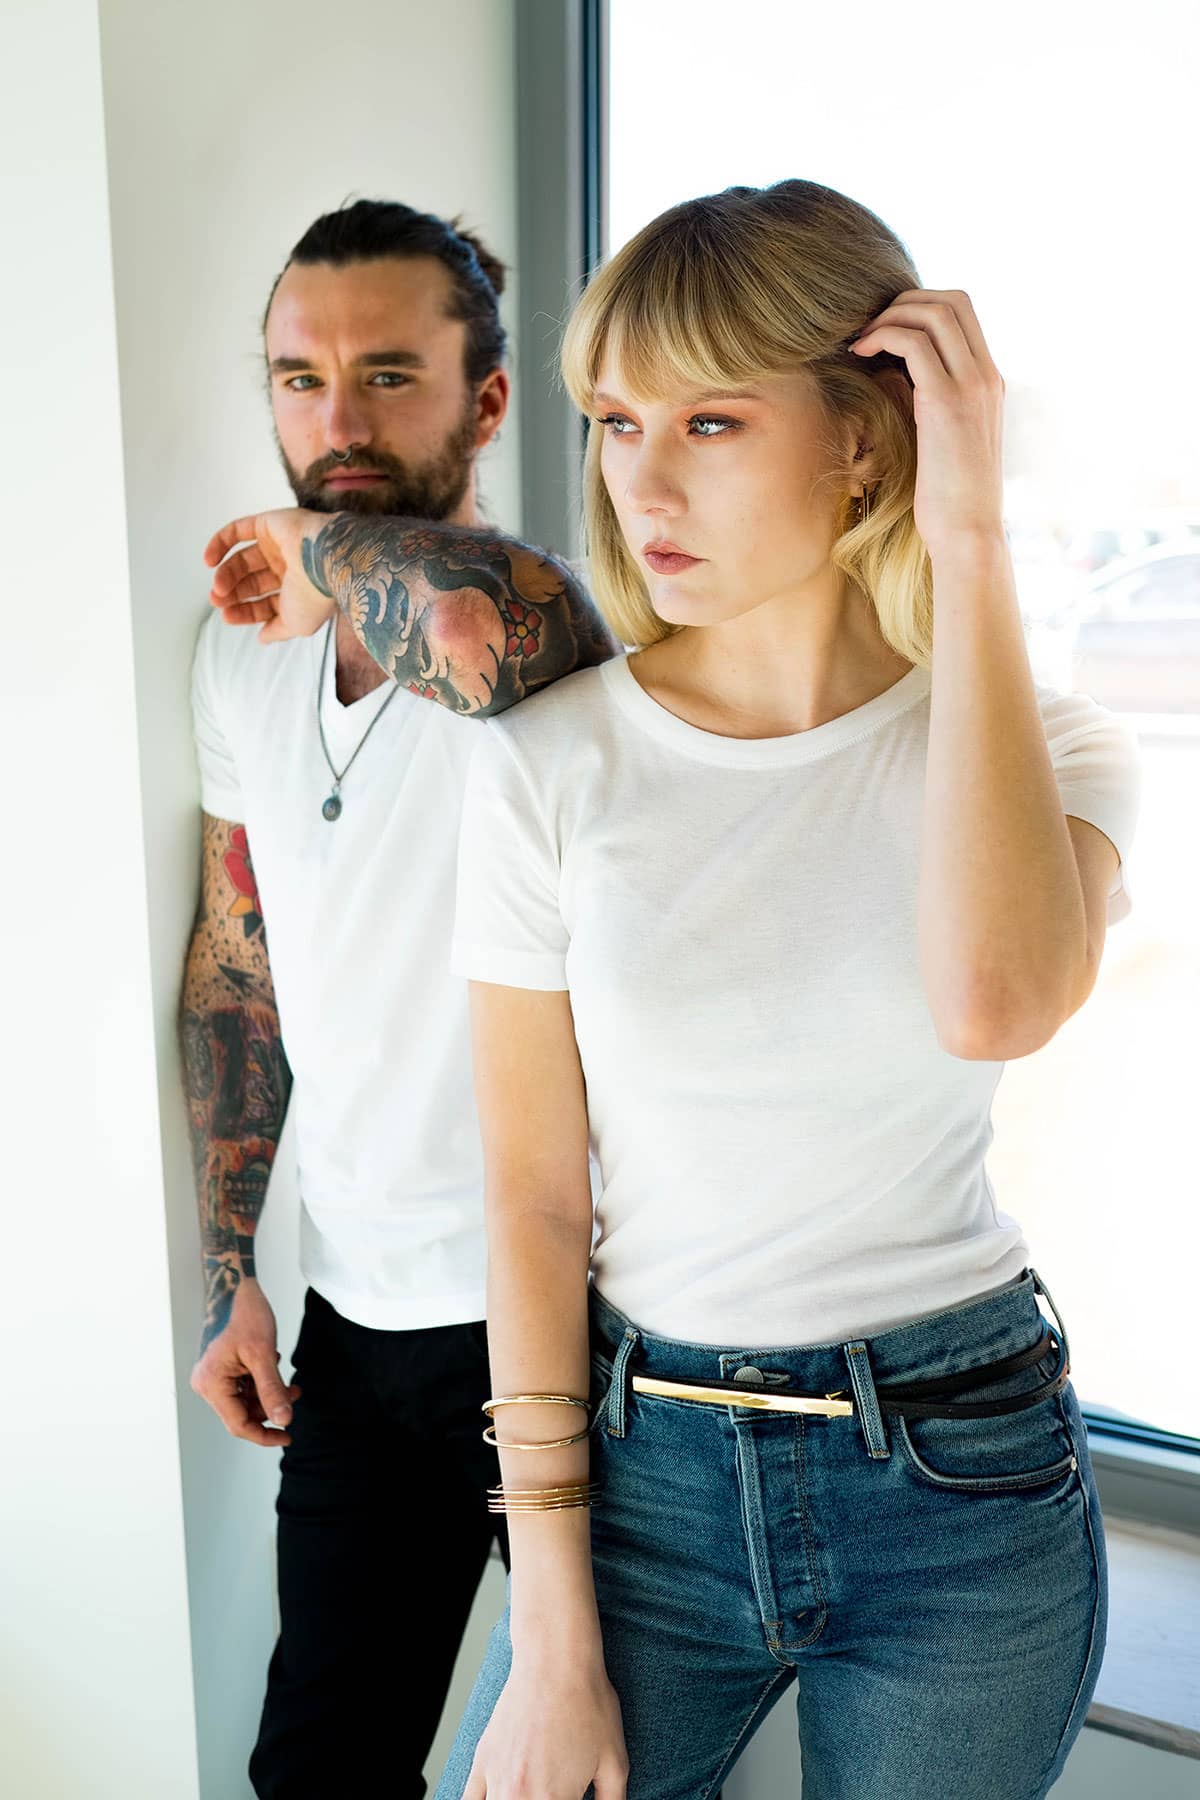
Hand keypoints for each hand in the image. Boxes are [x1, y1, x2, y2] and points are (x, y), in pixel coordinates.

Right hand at [189, 1279, 299, 1447]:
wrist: (236, 1287)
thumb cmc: (245, 1315)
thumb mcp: (263, 1354)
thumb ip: (272, 1390)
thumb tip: (284, 1421)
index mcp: (212, 1384)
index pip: (238, 1424)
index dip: (264, 1435)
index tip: (288, 1436)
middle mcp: (207, 1384)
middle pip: (242, 1413)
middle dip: (271, 1408)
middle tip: (295, 1394)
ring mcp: (214, 1377)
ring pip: (246, 1401)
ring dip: (270, 1395)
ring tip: (291, 1383)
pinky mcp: (222, 1369)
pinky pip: (244, 1387)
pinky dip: (262, 1383)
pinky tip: (273, 1364)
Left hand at [205, 508, 336, 642]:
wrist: (328, 560)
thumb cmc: (316, 595)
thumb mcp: (296, 625)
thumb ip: (278, 631)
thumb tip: (263, 638)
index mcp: (298, 590)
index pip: (265, 602)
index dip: (245, 611)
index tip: (227, 617)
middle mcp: (288, 567)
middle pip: (251, 582)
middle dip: (232, 593)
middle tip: (217, 600)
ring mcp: (278, 544)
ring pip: (242, 560)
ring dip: (225, 575)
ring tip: (217, 588)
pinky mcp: (269, 524)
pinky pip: (237, 531)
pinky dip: (219, 544)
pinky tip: (208, 561)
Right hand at [463, 1661, 627, 1799]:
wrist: (555, 1660)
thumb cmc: (589, 1704)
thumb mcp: (615, 1761)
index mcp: (556, 1799)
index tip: (573, 1799)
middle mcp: (521, 1795)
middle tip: (556, 1795)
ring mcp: (497, 1779)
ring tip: (532, 1794)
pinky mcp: (483, 1760)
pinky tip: (497, 1799)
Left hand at [850, 289, 1004, 560]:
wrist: (967, 534)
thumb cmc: (947, 499)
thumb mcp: (940, 440)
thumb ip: (927, 402)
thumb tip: (890, 376)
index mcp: (989, 383)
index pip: (964, 313)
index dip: (920, 307)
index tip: (885, 330)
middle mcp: (987, 376)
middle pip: (952, 300)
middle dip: (904, 302)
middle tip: (869, 328)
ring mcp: (972, 385)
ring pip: (934, 312)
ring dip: (889, 317)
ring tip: (859, 341)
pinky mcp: (946, 401)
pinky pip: (914, 342)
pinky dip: (883, 336)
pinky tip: (860, 355)